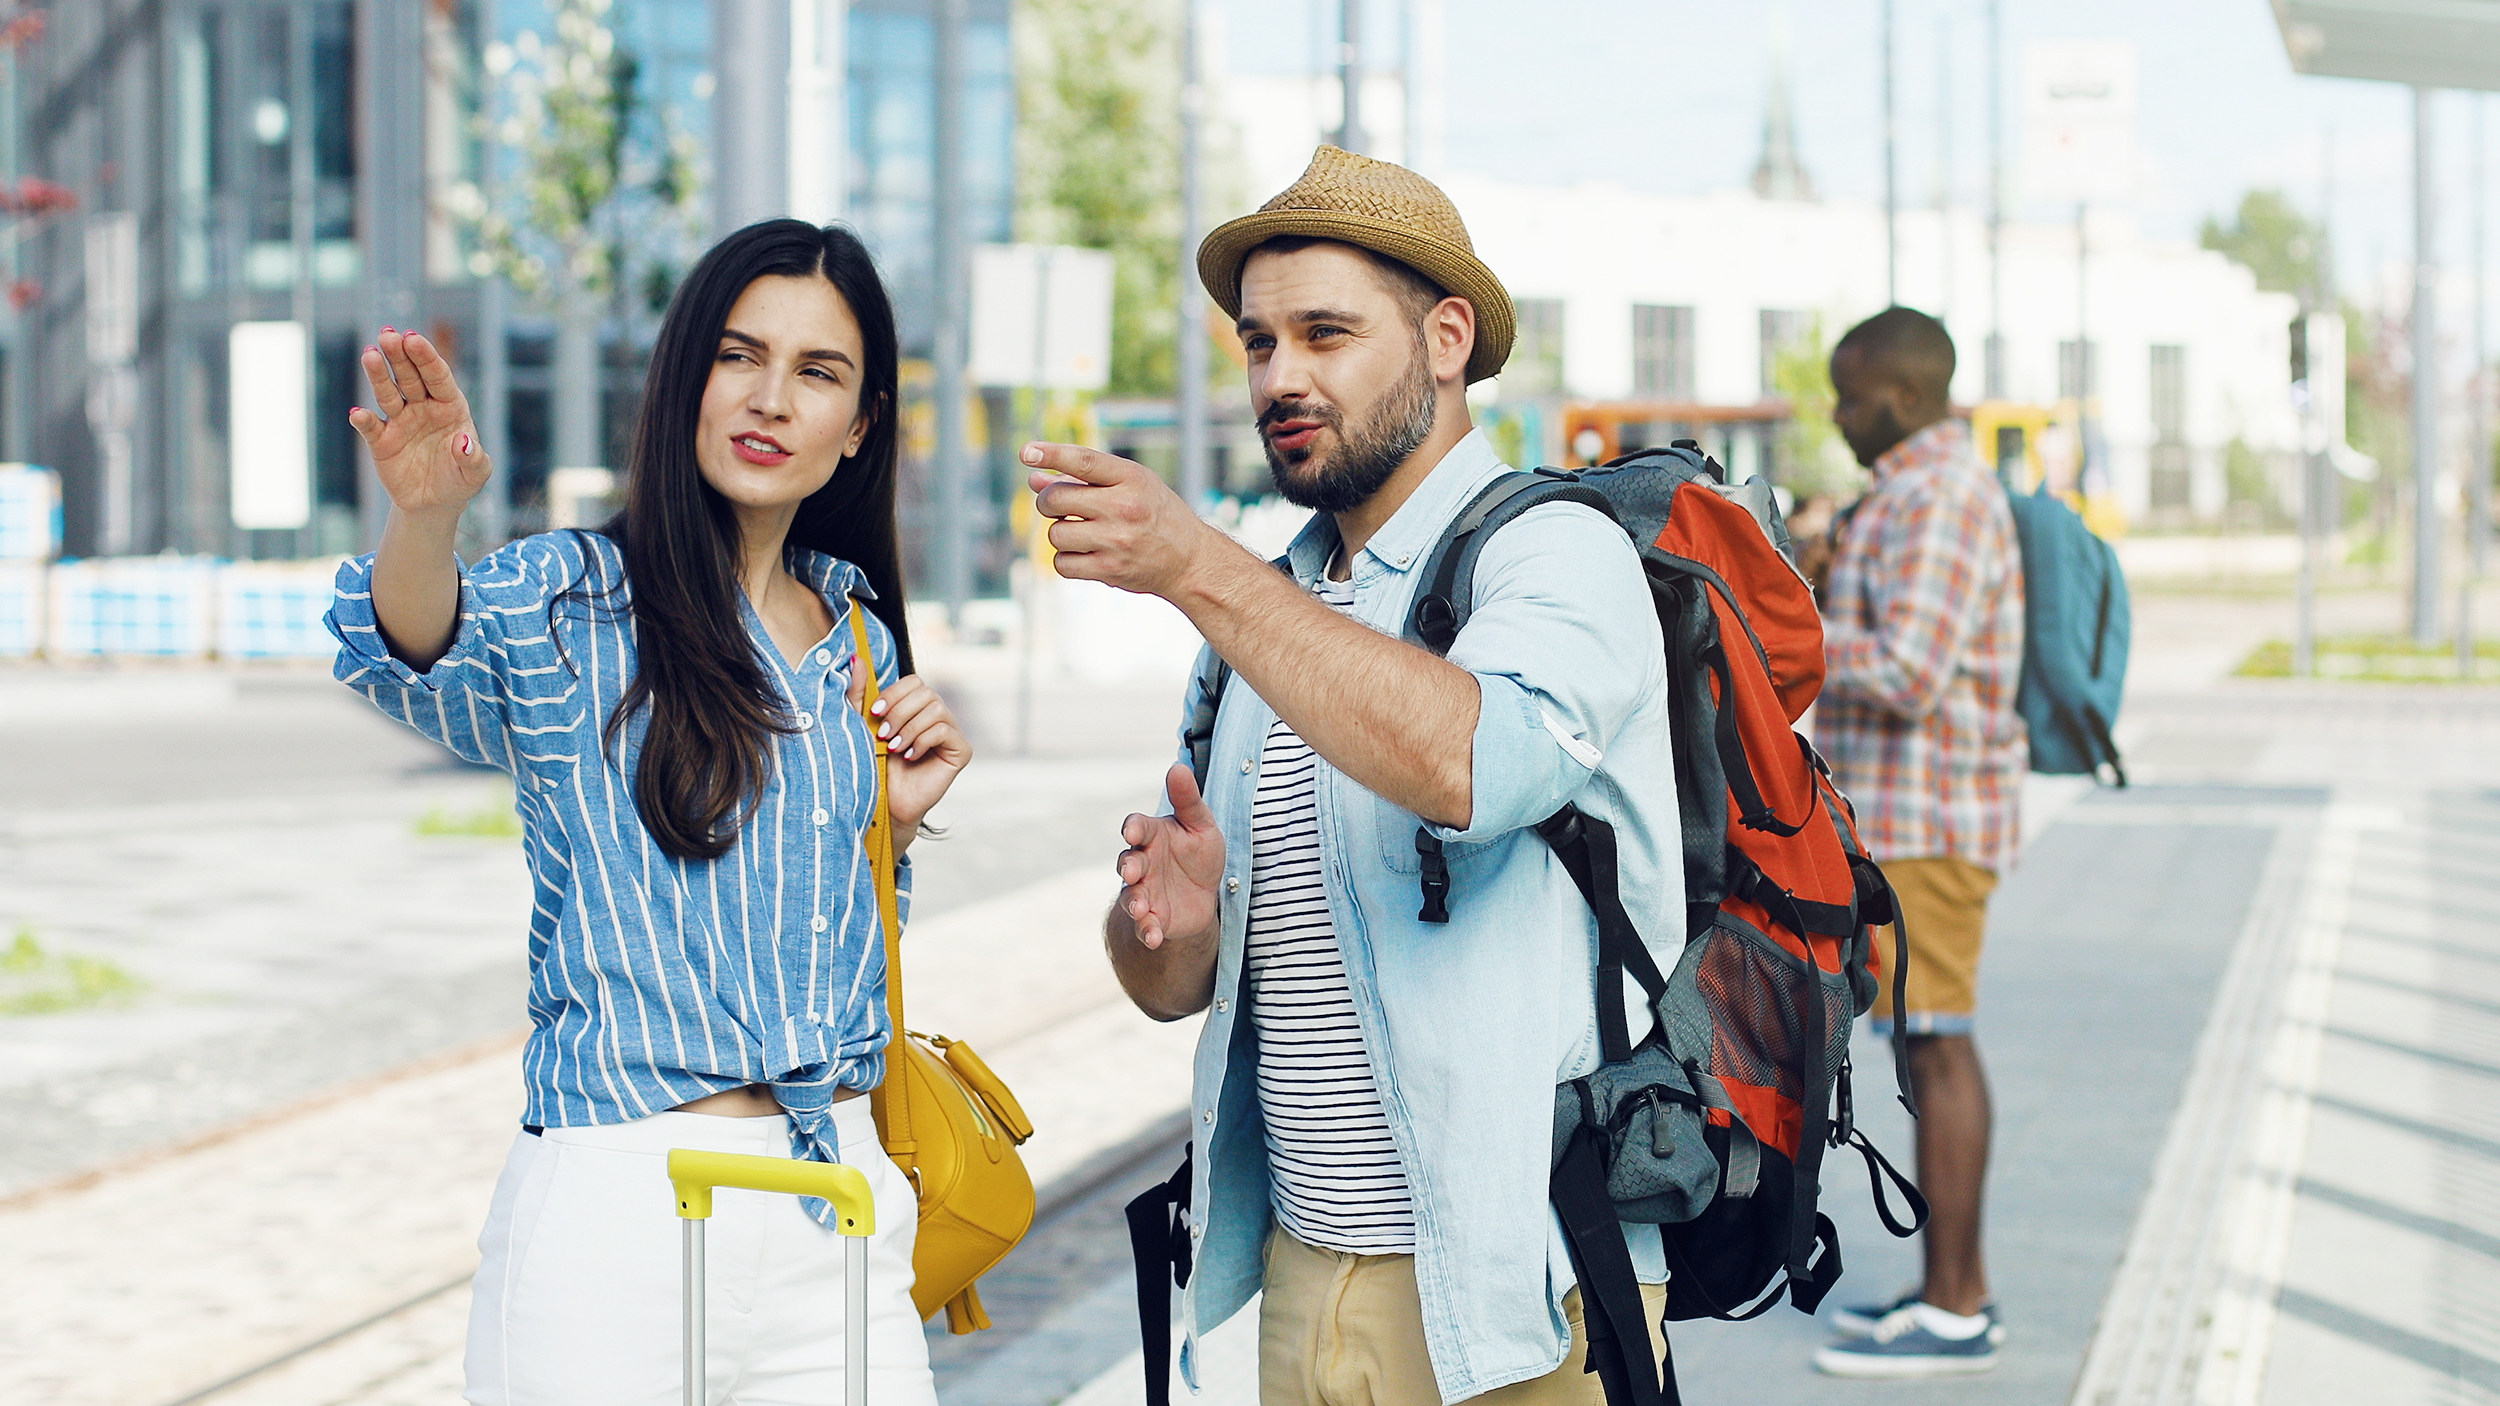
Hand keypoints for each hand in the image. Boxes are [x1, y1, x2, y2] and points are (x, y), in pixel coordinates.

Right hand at [349, 329, 489, 518]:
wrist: (436, 503)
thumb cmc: (461, 479)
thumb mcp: (476, 472)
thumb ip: (474, 458)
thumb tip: (463, 442)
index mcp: (450, 406)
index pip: (438, 376)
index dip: (426, 357)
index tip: (413, 339)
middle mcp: (423, 407)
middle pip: (410, 376)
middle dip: (399, 355)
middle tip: (388, 334)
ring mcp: (400, 421)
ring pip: (388, 393)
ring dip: (378, 375)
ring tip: (369, 354)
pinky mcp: (381, 441)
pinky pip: (370, 428)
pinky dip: (363, 421)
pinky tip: (358, 414)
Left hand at [859, 672, 971, 834]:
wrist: (884, 802)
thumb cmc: (873, 765)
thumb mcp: (861, 725)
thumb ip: (859, 693)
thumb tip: (855, 658)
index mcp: (916, 708)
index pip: (914, 682)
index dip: (895, 693)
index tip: (875, 713)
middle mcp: (937, 716)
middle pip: (926, 692)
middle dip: (900, 712)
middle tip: (883, 735)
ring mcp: (952, 733)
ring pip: (936, 709)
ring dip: (909, 728)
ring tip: (894, 748)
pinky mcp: (961, 751)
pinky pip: (945, 730)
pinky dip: (922, 740)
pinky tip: (910, 756)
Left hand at [1025, 442, 1217, 598]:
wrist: (1189, 560)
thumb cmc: (1154, 515)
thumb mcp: (1129, 485)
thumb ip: (1083, 480)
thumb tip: (1033, 479)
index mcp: (1131, 478)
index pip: (1083, 461)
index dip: (1051, 454)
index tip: (1026, 452)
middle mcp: (1124, 507)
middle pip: (1056, 499)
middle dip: (1049, 502)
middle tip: (1060, 506)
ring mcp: (1116, 540)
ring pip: (1055, 533)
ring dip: (1060, 533)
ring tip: (1082, 533)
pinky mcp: (1110, 570)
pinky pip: (1062, 563)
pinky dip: (1066, 559)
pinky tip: (1084, 554)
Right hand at [1115, 765, 1225, 948]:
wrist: (1205, 893)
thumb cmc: (1199, 851)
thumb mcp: (1201, 824)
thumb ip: (1188, 800)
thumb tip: (1178, 767)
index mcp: (1152, 835)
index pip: (1137, 827)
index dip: (1133, 827)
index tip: (1133, 830)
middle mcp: (1142, 863)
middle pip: (1127, 862)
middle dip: (1128, 867)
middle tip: (1131, 871)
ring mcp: (1144, 892)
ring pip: (1131, 896)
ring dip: (1133, 902)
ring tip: (1140, 908)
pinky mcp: (1152, 918)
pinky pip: (1144, 926)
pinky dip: (1146, 931)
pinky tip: (1154, 937)